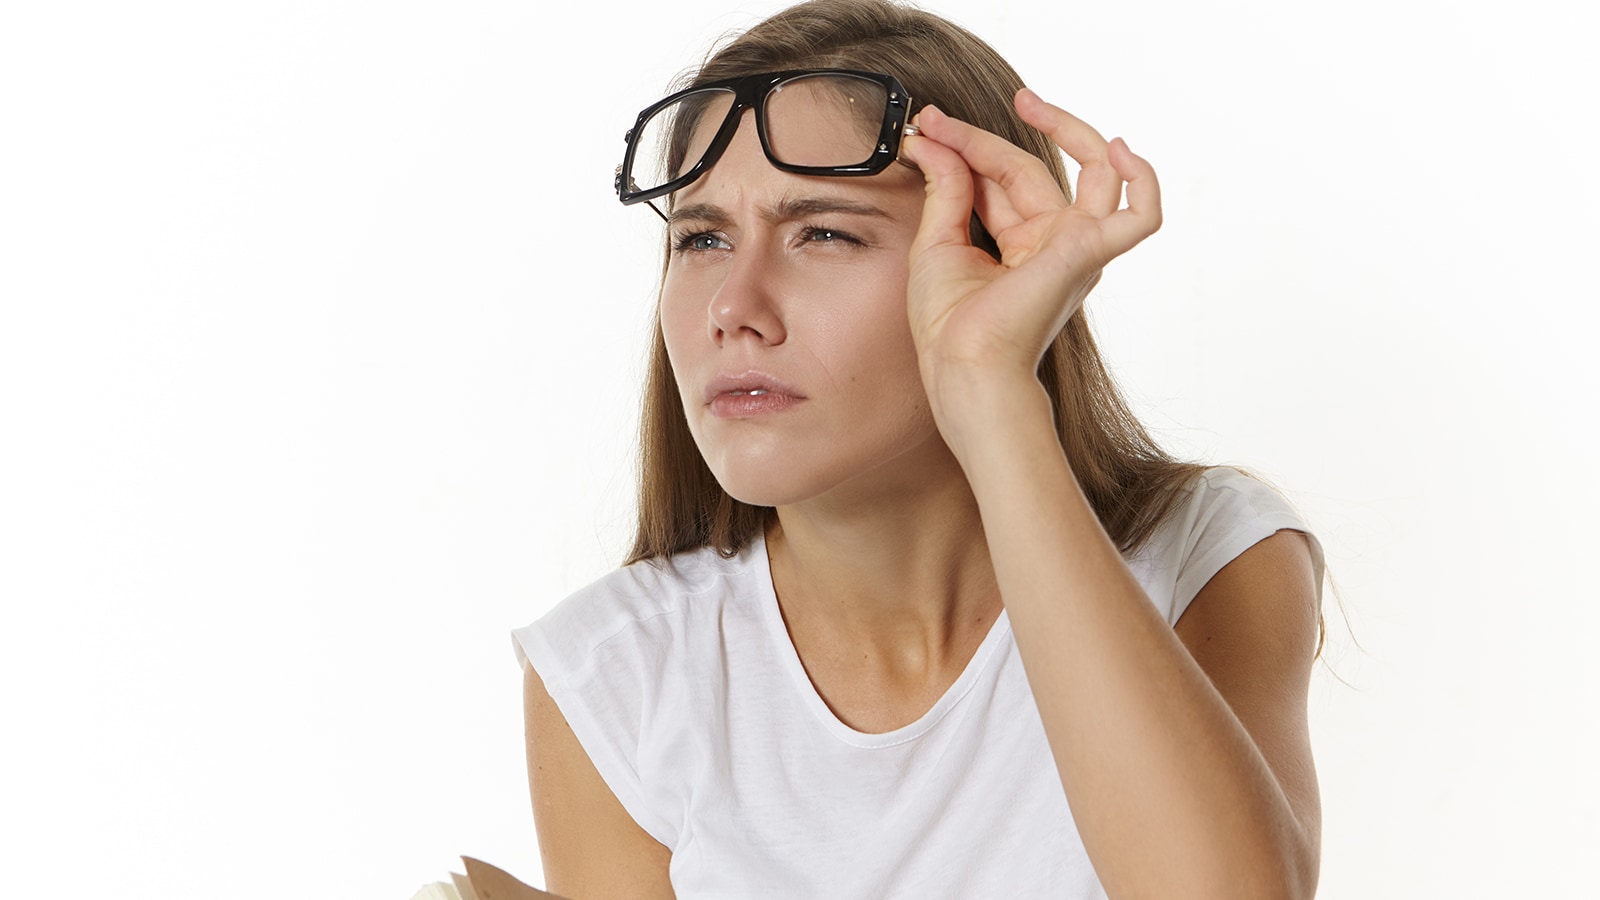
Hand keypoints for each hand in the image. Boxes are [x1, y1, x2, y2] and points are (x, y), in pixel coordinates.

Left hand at [897, 89, 1161, 416]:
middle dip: (983, 140)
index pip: (1003, 178)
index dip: (967, 148)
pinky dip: (1143, 182)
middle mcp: (1056, 243)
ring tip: (1027, 102)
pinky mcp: (1090, 252)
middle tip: (939, 119)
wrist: (962, 363)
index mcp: (1023, 245)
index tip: (929, 128)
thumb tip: (934, 139)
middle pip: (1031, 169)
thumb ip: (946, 187)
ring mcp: (1078, 246)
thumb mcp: (937, 241)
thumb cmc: (949, 324)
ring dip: (1060, 129)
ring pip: (1086, 171)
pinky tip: (1121, 150)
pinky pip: (1141, 215)